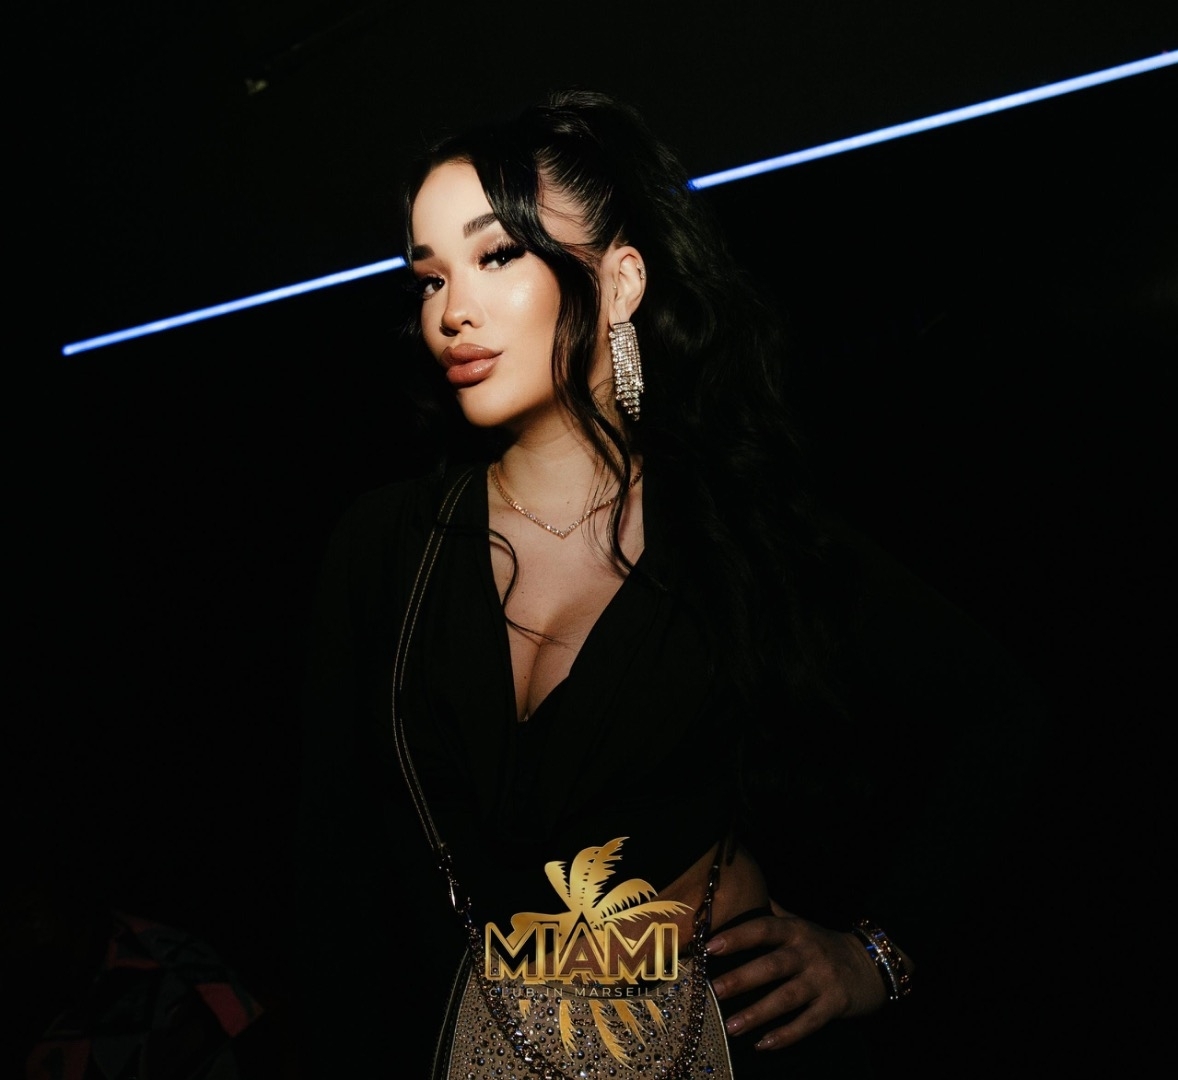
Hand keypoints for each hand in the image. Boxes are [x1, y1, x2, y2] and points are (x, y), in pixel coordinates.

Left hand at [705, 901, 888, 1050]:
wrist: (871, 963)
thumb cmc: (823, 943)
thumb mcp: (800, 923)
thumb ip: (772, 913)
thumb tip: (741, 895)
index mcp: (796, 931)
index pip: (763, 929)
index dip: (738, 937)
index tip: (710, 947)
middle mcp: (808, 953)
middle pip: (772, 966)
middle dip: (742, 979)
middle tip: (714, 990)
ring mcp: (822, 980)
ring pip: (787, 998)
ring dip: (758, 1013)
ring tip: (731, 1026)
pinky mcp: (835, 1005)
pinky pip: (808, 1023)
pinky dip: (786, 1035)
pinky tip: (763, 1044)